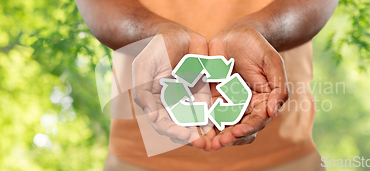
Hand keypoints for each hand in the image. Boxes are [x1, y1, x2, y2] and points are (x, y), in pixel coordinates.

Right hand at [131, 23, 214, 149]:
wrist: (174, 35)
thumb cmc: (155, 51)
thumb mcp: (144, 68)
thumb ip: (143, 92)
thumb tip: (152, 118)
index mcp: (157, 104)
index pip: (164, 124)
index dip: (174, 132)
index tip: (186, 136)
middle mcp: (173, 106)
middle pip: (183, 127)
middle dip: (193, 138)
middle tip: (204, 144)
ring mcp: (189, 101)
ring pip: (198, 122)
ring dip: (206, 133)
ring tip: (216, 141)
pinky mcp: (204, 93)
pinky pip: (212, 108)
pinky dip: (217, 118)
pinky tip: (226, 123)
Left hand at [208, 24, 289, 149]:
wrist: (237, 34)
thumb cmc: (258, 47)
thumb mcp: (272, 63)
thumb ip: (278, 87)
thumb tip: (272, 112)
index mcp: (263, 102)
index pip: (256, 121)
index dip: (247, 128)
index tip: (236, 132)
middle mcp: (246, 107)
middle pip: (238, 128)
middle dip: (228, 138)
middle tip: (217, 143)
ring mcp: (228, 104)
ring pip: (221, 126)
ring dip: (214, 136)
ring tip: (204, 143)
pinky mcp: (212, 98)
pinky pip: (206, 114)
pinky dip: (201, 124)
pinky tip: (193, 129)